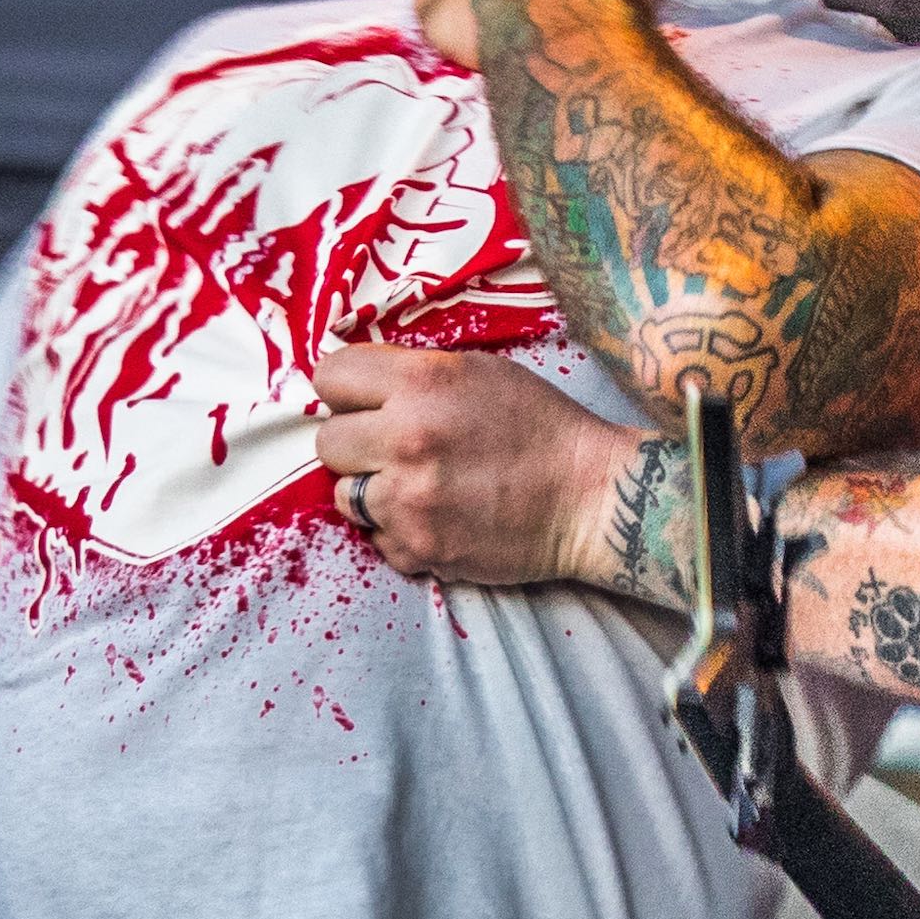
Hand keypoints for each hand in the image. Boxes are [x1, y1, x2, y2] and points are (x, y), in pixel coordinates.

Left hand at [313, 342, 650, 590]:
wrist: (591, 496)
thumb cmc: (541, 427)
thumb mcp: (480, 372)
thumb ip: (414, 376)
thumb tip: (357, 391)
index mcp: (423, 383)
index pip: (330, 377)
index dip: (348, 392)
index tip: (367, 403)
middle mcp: (407, 438)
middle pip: (328, 442)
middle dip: (359, 445)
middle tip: (398, 449)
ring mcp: (409, 499)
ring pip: (344, 495)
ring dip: (374, 492)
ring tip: (421, 486)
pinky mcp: (419, 546)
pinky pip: (377, 538)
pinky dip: (401, 532)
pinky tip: (441, 516)